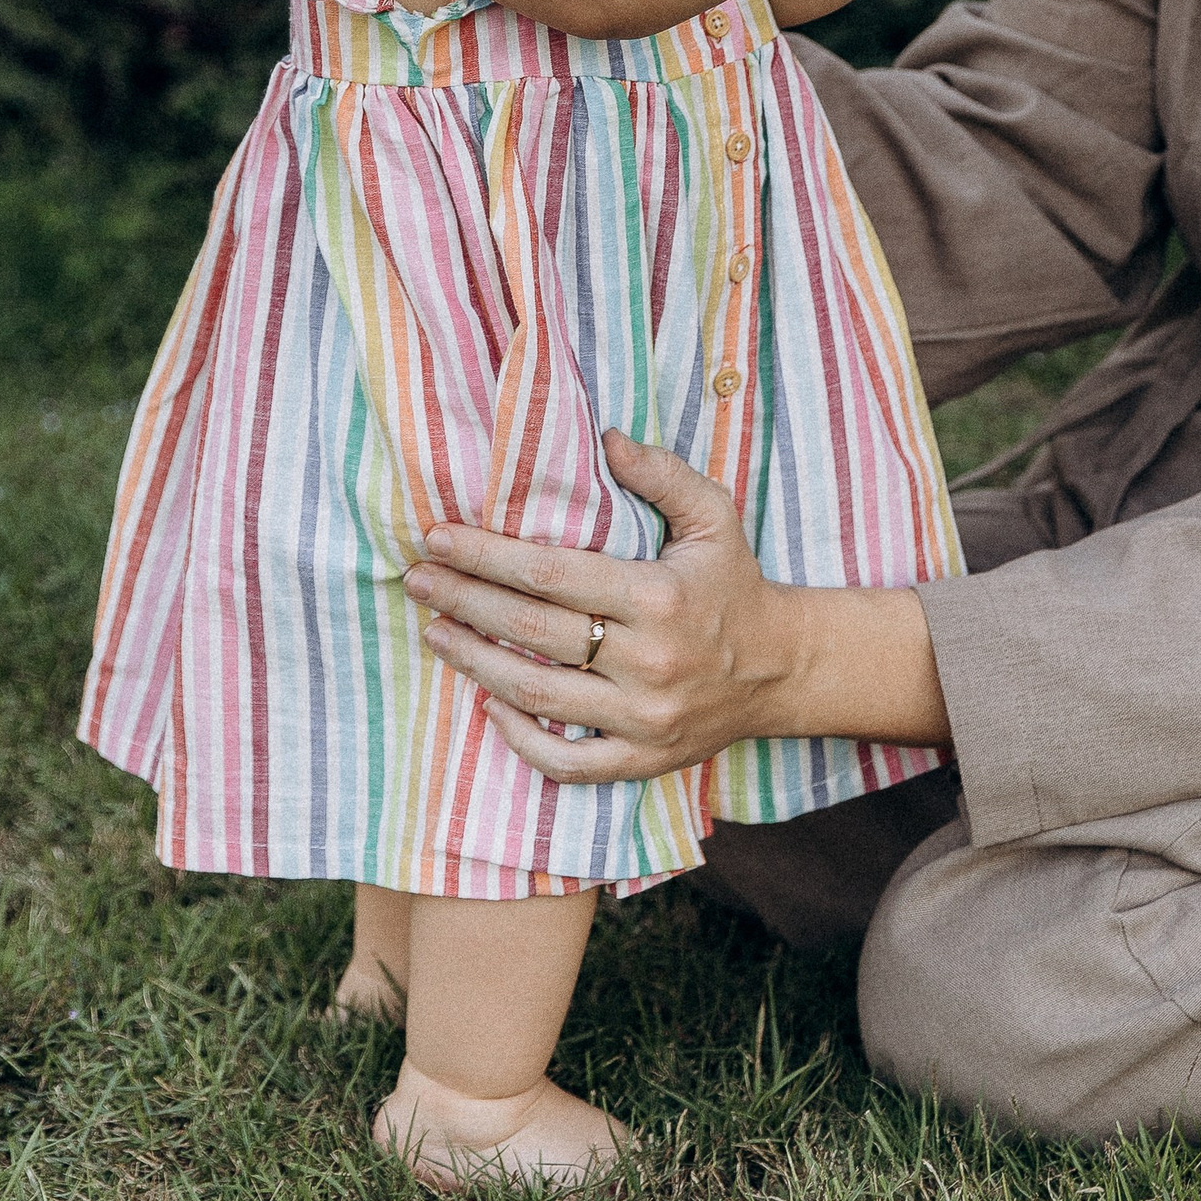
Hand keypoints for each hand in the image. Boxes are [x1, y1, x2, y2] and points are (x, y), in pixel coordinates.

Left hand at [399, 431, 951, 770]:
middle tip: (417, 578)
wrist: (782, 669)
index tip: (439, 537)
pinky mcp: (640, 761)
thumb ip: (661, 474)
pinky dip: (518, 738)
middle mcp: (647, 662)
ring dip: (473, 662)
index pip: (549, 575)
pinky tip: (487, 703)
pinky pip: (564, 761)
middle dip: (463, 601)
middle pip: (529, 631)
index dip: (485, 555)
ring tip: (433, 630)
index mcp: (658, 597)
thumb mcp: (713, 515)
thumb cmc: (735, 583)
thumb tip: (605, 439)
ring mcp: (642, 719)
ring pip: (535, 694)